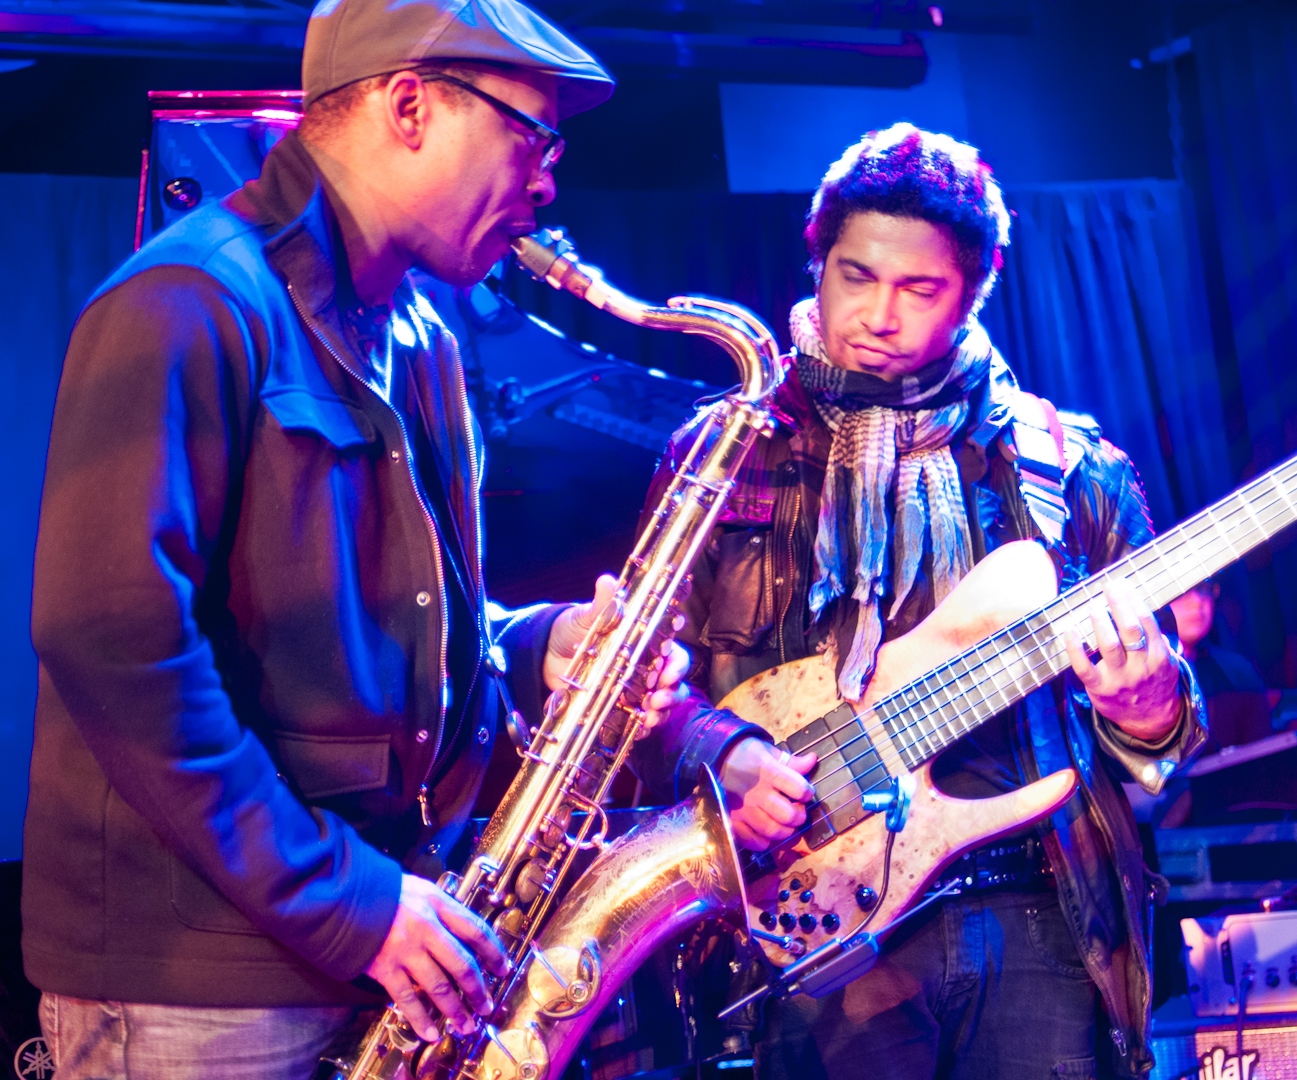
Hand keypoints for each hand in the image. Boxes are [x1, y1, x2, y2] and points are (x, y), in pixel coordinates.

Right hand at [365, 874, 510, 1040]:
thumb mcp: (419, 888)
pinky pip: (407, 999)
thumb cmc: (382, 890)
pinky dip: (420, 1018)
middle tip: (486, 1006)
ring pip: (439, 985)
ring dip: (455, 1009)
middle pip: (462, 963)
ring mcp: (406, 949)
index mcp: (438, 903)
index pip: (476, 930)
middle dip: (478, 989)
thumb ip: (441, 909)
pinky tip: (430, 1031)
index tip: (502, 968)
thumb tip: (463, 932)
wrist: (343, 894)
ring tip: (466, 1025)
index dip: (494, 952)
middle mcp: (426, 926)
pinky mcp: (385, 967)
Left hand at [543, 576, 688, 736]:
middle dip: (673, 688)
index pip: (673, 649)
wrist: (546, 654)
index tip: (667, 664)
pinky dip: (646, 726)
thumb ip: (602, 603)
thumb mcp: (587, 616)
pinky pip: (643, 720)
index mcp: (644, 642)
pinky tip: (641, 727)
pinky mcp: (622, 707)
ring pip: (665, 701)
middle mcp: (646, 666)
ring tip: (650, 713)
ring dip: (663, 709)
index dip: (676, 660)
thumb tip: (607, 581)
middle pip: (674, 679)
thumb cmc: (573, 630)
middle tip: (658, 692)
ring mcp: (636, 688)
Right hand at [718, 737, 816, 850]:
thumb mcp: (768, 752)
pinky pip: (750, 840)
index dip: (807, 793)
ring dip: (784, 831)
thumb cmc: (745, 754)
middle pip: (788, 815)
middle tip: (797, 812)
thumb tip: (812, 760)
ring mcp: (743, 808)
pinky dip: (762, 842)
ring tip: (785, 825)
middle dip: (799, 816)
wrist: (714, 756)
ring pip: (771, 830)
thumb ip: (791, 761)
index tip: (805, 793)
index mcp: (769, 772)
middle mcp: (757, 793)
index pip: (799, 789)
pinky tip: (766, 835)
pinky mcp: (731, 818)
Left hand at [1062, 581, 1180, 740]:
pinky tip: (1068, 631)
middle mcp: (1141, 667)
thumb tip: (1140, 604)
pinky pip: (1084, 668)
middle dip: (1119, 606)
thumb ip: (1157, 637)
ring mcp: (1120, 679)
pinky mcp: (1100, 689)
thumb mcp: (1167, 661)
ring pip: (1110, 647)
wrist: (1152, 721)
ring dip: (1100, 623)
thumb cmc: (1155, 682)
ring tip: (1093, 606)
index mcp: (1159, 656)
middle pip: (1131, 631)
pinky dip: (1074, 648)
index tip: (1123, 585)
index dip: (1134, 601)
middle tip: (1109, 587)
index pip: (1147, 622)